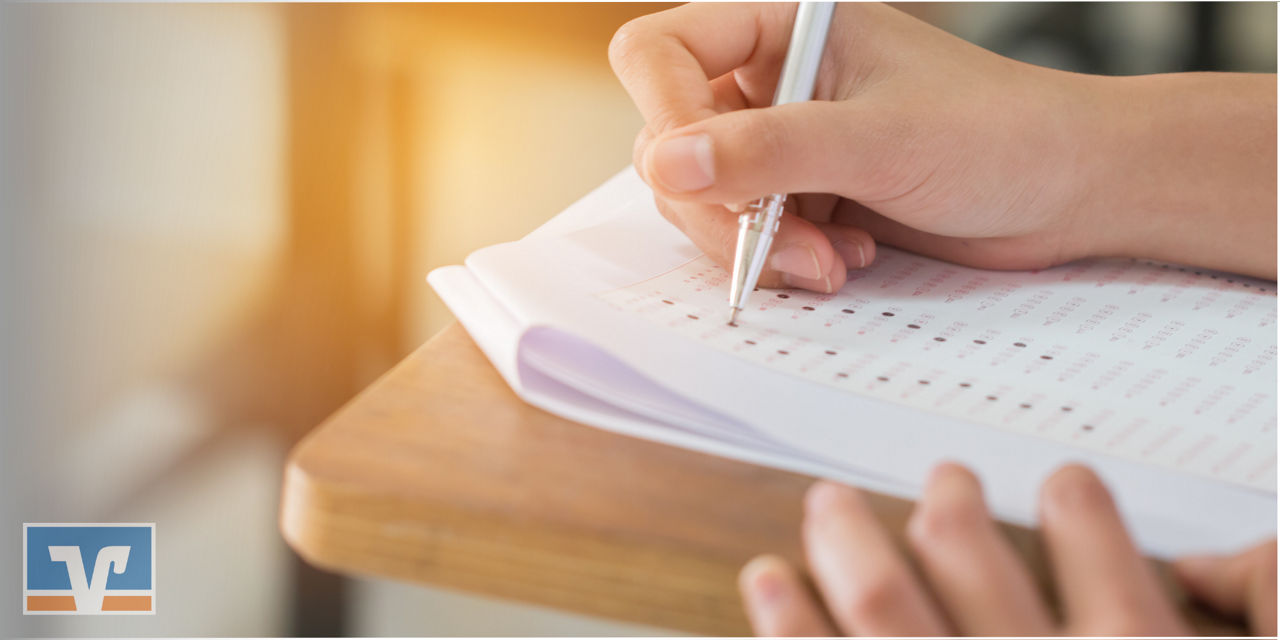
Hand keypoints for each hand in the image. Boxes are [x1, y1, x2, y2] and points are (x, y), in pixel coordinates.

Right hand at [610, 3, 1276, 289]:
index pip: (661, 55)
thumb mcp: (877, 140)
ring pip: (703, 201)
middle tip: (785, 244)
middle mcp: (770, 83)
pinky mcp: (800, 197)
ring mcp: (781, 144)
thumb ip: (766, 150)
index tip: (697, 175)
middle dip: (722, 208)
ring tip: (833, 260)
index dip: (664, 113)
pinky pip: (746, 237)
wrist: (1067, 190)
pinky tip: (849, 258)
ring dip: (757, 246)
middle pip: (671, 144)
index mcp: (781, 30)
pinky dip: (785, 261)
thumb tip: (664, 162)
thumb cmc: (995, 135)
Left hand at [737, 463, 1277, 635]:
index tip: (1067, 489)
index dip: (1080, 509)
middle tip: (943, 486)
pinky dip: (789, 626)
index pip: (1098, 550)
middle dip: (947, 509)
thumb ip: (1270, 616)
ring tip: (832, 508)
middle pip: (966, 558)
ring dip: (849, 541)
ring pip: (885, 605)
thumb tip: (1227, 569)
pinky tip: (770, 587)